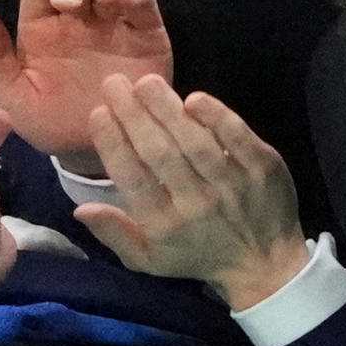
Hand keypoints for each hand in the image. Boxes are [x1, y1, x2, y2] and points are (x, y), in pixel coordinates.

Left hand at [0, 0, 171, 158]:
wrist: (90, 149)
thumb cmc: (47, 122)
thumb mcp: (12, 94)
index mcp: (41, 29)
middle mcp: (77, 19)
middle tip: (69, 3)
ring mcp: (113, 24)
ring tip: (106, 1)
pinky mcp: (145, 34)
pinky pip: (145, 3)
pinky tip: (129, 4)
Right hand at [74, 77, 312, 313]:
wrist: (265, 263)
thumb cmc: (197, 256)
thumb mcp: (148, 260)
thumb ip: (114, 233)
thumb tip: (80, 207)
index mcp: (163, 224)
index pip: (133, 178)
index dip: (113, 144)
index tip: (98, 113)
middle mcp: (195, 202)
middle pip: (159, 152)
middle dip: (134, 115)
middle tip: (115, 83)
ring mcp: (231, 183)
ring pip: (194, 140)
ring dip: (167, 108)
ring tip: (146, 82)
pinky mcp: (263, 167)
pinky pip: (237, 136)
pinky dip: (216, 116)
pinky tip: (193, 98)